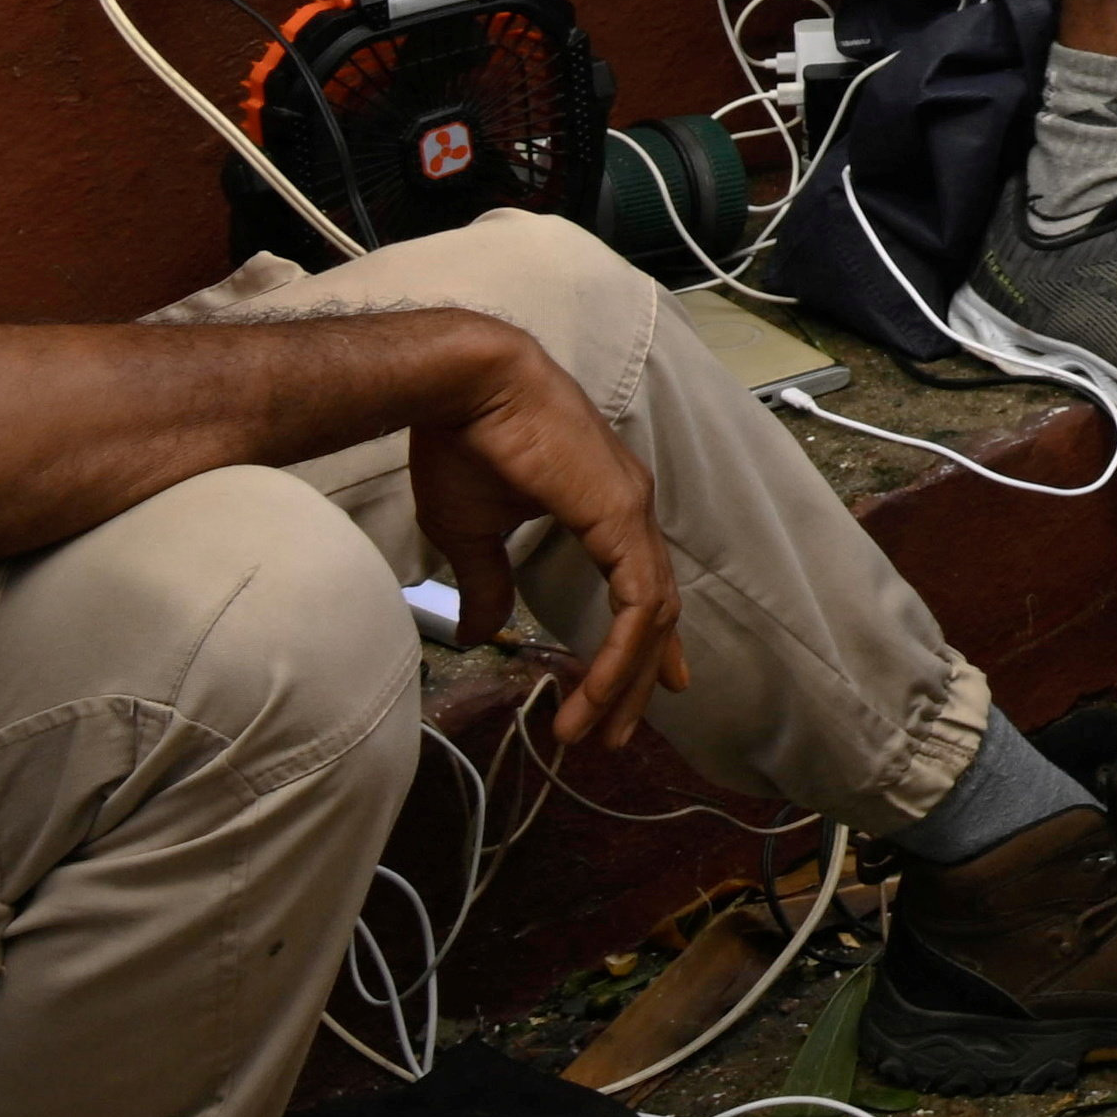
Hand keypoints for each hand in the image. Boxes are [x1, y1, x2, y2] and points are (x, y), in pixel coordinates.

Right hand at [401, 334, 684, 755]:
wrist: (460, 386)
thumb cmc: (462, 445)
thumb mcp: (470, 532)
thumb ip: (487, 583)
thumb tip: (480, 633)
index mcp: (605, 506)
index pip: (643, 585)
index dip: (647, 641)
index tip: (649, 687)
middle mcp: (630, 508)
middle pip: (656, 608)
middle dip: (639, 676)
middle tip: (616, 731)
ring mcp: (632, 509)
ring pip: (652, 612)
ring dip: (627, 677)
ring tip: (598, 729)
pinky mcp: (619, 515)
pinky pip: (637, 600)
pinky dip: (624, 650)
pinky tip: (603, 686)